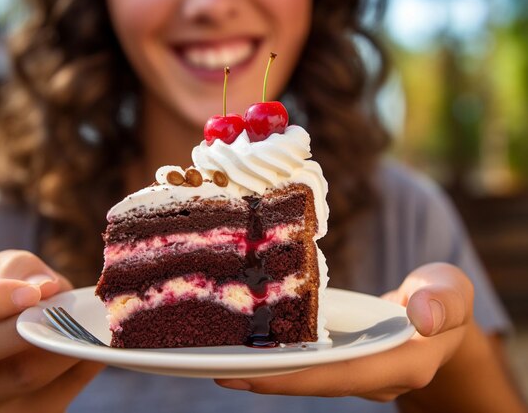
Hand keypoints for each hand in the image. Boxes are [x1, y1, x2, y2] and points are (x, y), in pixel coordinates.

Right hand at [0, 250, 104, 411]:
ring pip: (18, 380)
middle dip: (27, 330)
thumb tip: (43, 288)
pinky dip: (77, 371)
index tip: (34, 294)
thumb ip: (21, 268)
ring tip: (84, 329)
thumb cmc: (6, 292)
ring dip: (60, 351)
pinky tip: (89, 349)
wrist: (10, 334)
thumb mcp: (7, 267)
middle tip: (65, 314)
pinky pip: (50, 399)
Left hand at [216, 262, 473, 401]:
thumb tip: (424, 317)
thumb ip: (444, 301)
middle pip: (315, 382)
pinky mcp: (343, 361)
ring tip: (219, 360)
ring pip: (307, 375)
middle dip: (268, 379)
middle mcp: (373, 377)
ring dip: (265, 370)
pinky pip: (307, 362)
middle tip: (219, 370)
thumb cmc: (443, 297)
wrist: (438, 315)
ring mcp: (357, 372)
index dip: (299, 377)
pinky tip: (246, 346)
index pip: (344, 375)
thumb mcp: (452, 290)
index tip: (255, 374)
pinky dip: (278, 356)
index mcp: (401, 364)